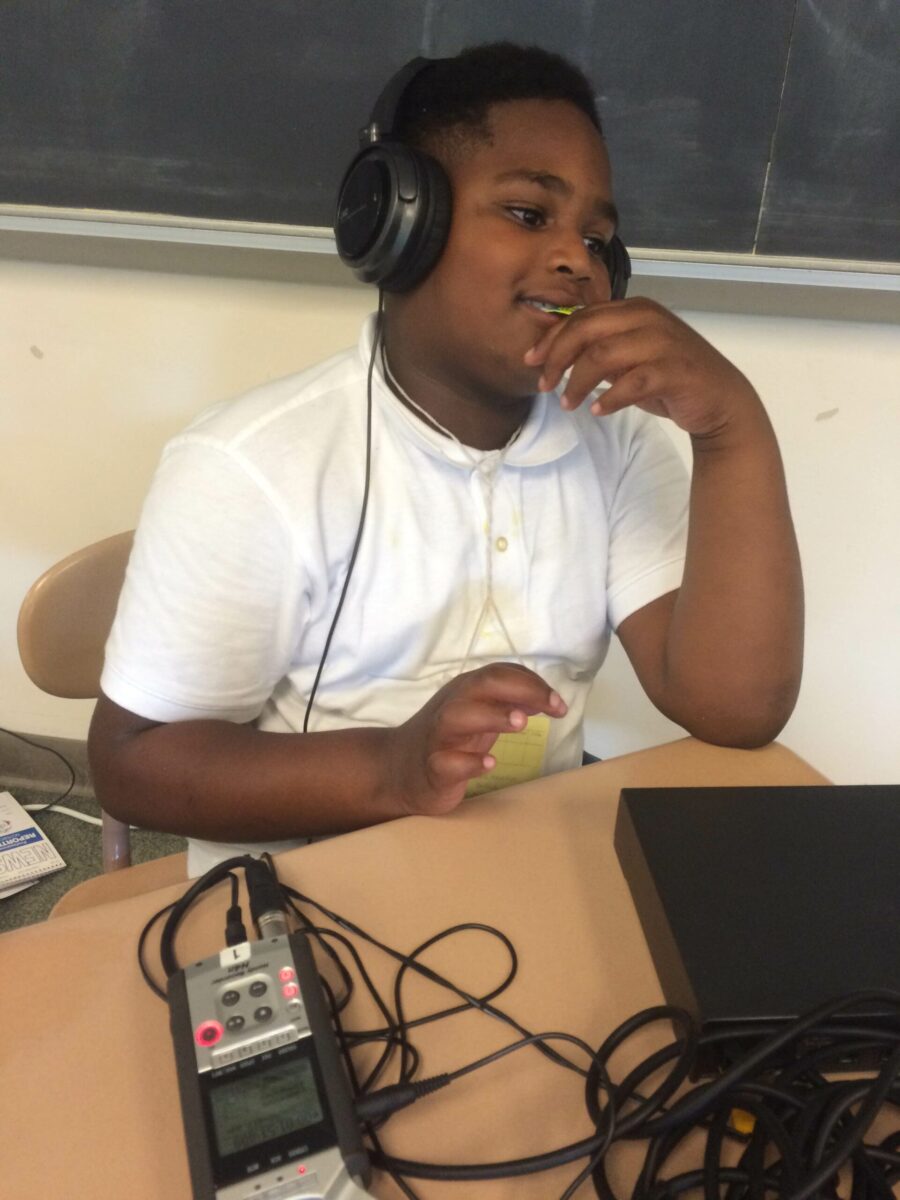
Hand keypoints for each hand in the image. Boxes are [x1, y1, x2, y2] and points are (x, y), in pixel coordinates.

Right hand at [384, 663, 567, 817]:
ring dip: (491, 716)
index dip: (532, 683)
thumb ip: (508, 703)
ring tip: (521, 723)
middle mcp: (451, 707)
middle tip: (551, 707)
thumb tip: (546, 698)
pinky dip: (468, 762)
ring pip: (458, 717)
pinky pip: (447, 762)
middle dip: (519, 690)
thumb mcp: (479, 715)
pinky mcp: (432, 768)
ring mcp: (438, 737)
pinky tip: (490, 763)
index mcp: (465, 691)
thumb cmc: (448, 739)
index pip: (499, 674)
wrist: (397, 769)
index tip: (559, 704)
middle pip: (481, 686)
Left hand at [524, 298, 759, 438]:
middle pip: (586, 331)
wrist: (721, 400)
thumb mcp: (630, 360)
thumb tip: (555, 356)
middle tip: (544, 386)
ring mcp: (663, 343)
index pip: (582, 317)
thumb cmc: (670, 380)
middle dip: (557, 359)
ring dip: (578, 382)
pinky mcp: (675, 371)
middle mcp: (647, 319)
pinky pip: (633, 382)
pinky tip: (597, 410)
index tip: (531, 361)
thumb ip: (599, 352)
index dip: (552, 339)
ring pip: (603, 355)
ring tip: (568, 404)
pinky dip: (610, 397)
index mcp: (634, 309)